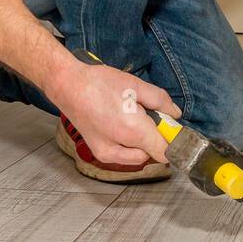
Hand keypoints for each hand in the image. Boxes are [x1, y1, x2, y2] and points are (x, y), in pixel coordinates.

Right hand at [50, 62, 181, 165]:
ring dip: (142, 142)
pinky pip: (124, 156)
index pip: (166, 151)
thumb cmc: (98, 84)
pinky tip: (121, 126)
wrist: (68, 86)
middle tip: (147, 115)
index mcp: (134, 131)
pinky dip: (129, 145)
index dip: (173, 140)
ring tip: (131, 118)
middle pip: (153, 154)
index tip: (171, 127)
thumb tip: (175, 114)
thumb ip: (161, 101)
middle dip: (156, 137)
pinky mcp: (99, 153)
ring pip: (139, 157)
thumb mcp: (136, 86)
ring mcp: (108, 154)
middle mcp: (121, 149)